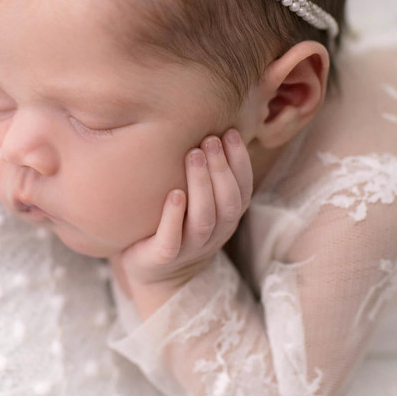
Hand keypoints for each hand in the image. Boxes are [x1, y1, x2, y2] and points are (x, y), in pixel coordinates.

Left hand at [109, 129, 253, 297]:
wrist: (154, 272)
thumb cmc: (176, 223)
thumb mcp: (198, 200)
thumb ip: (206, 173)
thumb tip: (206, 123)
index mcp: (226, 218)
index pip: (242, 188)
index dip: (240, 161)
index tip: (230, 132)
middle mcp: (213, 234)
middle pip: (227, 202)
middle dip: (222, 168)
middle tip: (209, 139)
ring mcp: (190, 247)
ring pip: (204, 219)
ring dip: (202, 185)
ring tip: (193, 154)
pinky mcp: (163, 257)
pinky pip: (172, 240)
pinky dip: (174, 217)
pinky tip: (174, 194)